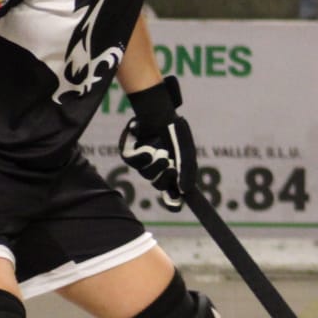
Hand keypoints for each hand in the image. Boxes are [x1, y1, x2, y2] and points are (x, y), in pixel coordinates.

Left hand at [118, 77, 195, 211]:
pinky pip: (133, 163)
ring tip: (161, 153)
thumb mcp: (187, 152)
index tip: (176, 205)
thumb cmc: (174, 130)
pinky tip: (148, 148)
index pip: (172, 194)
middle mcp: (157, 169)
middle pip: (159, 185)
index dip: (173, 202)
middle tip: (171, 167)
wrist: (158, 112)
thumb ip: (188, 171)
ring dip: (154, 166)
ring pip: (146, 175)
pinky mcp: (129, 154)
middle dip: (164, 178)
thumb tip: (185, 191)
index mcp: (172, 171)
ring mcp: (142, 163)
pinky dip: (141, 157)